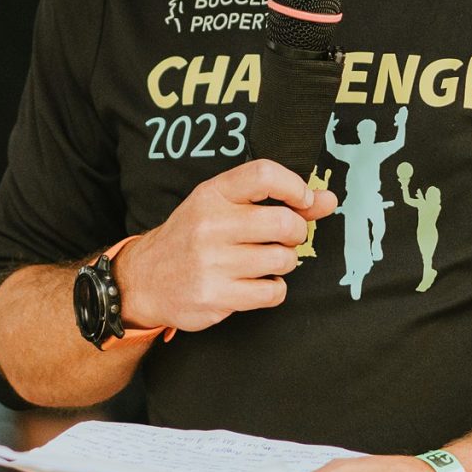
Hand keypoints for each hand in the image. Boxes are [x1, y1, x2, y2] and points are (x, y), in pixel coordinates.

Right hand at [113, 158, 334, 332]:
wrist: (144, 279)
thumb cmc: (191, 238)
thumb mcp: (222, 207)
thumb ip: (276, 200)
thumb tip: (327, 200)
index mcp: (212, 195)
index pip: (264, 175)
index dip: (296, 187)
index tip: (303, 200)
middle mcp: (210, 225)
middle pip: (284, 223)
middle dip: (296, 233)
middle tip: (283, 239)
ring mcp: (212, 262)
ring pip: (283, 260)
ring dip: (284, 263)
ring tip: (264, 262)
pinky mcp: (216, 296)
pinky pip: (273, 292)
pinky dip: (273, 289)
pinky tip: (255, 283)